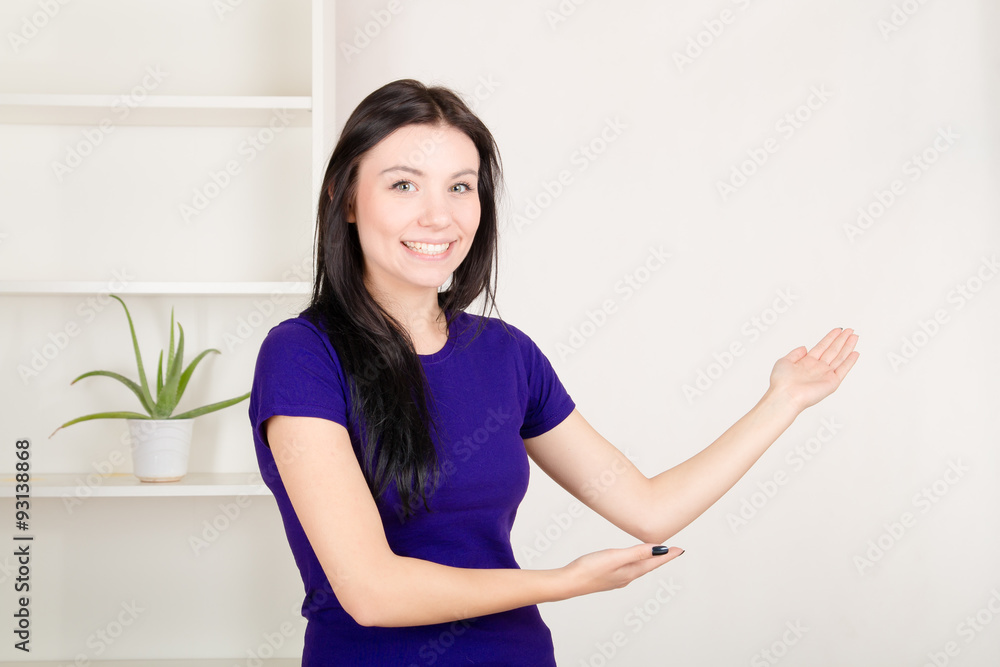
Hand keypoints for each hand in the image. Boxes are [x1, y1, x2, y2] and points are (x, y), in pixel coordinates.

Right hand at [561, 544, 683, 596]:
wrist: (569, 583)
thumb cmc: (590, 569)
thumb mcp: (615, 557)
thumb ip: (637, 553)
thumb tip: (659, 550)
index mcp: (631, 571)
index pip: (654, 561)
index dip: (668, 555)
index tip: (680, 549)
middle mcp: (626, 576)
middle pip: (649, 565)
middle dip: (662, 558)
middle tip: (673, 551)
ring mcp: (617, 578)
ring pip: (639, 568)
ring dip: (649, 561)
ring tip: (656, 555)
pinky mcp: (607, 577)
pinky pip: (628, 569)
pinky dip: (636, 563)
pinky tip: (631, 562)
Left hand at [768, 327, 859, 411]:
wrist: (786, 395)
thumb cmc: (781, 382)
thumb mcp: (784, 361)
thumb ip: (795, 353)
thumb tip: (804, 348)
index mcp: (806, 362)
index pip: (822, 346)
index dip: (830, 337)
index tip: (838, 330)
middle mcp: (817, 368)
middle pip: (833, 350)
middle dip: (842, 339)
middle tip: (850, 330)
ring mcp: (825, 375)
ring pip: (840, 357)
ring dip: (848, 346)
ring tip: (854, 336)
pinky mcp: (832, 382)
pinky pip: (843, 369)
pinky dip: (850, 361)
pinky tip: (855, 353)